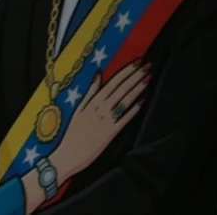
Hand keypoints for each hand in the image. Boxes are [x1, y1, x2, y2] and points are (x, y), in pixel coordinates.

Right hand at [50, 62, 148, 179]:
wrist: (69, 153)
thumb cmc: (73, 132)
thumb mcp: (78, 109)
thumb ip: (89, 92)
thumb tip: (98, 74)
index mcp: (91, 102)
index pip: (111, 83)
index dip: (124, 72)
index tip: (135, 62)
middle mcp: (100, 109)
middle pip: (119, 90)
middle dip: (134, 76)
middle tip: (146, 65)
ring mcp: (106, 121)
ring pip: (123, 101)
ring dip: (136, 89)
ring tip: (147, 79)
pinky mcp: (111, 133)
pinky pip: (124, 119)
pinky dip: (133, 110)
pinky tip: (142, 102)